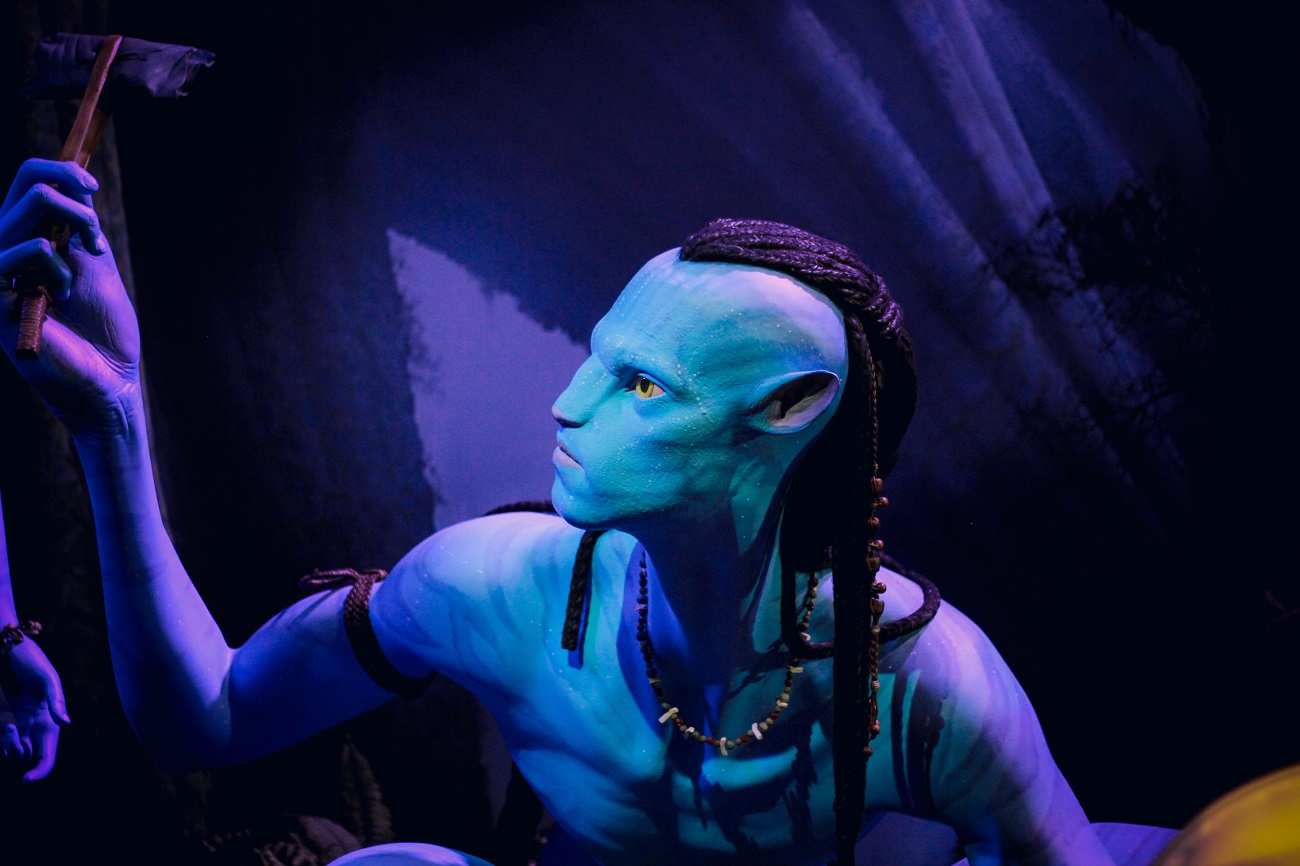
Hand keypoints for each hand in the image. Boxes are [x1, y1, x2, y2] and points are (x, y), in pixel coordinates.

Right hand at [0, 158, 140, 435]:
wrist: (111, 379)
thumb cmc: (104, 331)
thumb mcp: (94, 265)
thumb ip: (79, 227)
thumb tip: (74, 184)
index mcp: (28, 240)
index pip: (28, 180)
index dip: (61, 169)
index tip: (93, 186)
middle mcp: (6, 249)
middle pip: (29, 183)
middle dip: (74, 195)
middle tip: (96, 233)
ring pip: (31, 208)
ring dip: (75, 230)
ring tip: (83, 267)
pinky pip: (28, 249)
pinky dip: (60, 266)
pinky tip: (62, 297)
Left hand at [1, 636, 69, 781]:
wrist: (12, 650)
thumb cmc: (33, 661)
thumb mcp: (47, 679)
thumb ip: (55, 701)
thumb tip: (65, 724)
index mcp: (50, 723)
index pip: (48, 757)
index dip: (40, 772)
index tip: (26, 780)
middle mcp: (36, 727)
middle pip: (28, 758)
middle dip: (17, 754)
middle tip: (11, 730)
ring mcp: (21, 724)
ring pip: (14, 752)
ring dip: (8, 747)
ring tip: (7, 726)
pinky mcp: (8, 718)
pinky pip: (5, 741)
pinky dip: (3, 741)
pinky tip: (3, 726)